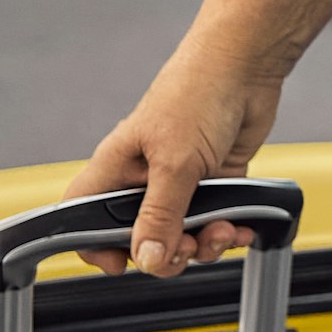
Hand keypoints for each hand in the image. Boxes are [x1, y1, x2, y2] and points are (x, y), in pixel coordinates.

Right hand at [66, 56, 285, 277]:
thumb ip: (161, 214)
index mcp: (116, 169)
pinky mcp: (216, 180)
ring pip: (183, 233)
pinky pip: (216, 219)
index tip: (120, 265)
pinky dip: (228, 230)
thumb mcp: (174, 162)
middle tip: (187, 250)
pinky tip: (240, 229)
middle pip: (140, 237)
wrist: (246, 66)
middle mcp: (144, 179)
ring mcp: (182, 181)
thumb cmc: (197, 95)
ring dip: (203, 244)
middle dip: (165, 253)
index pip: (85, 217)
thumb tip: (145, 259)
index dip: (95, 246)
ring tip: (222, 231)